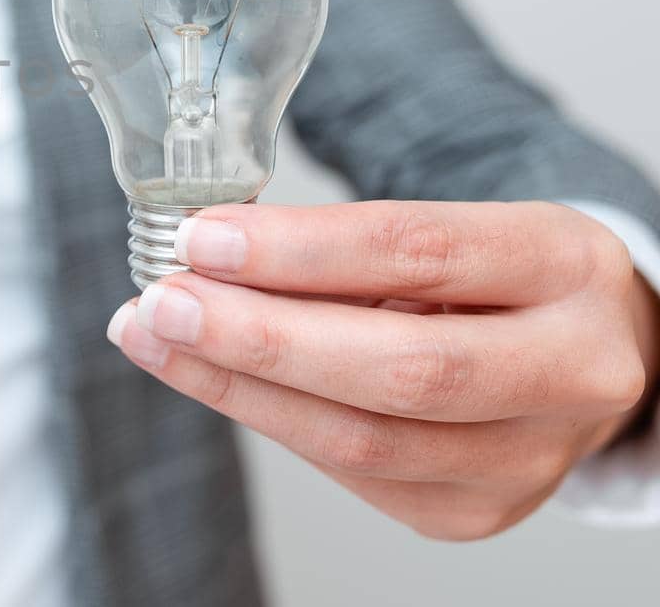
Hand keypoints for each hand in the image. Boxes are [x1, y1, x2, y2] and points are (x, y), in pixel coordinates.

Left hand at [107, 200, 659, 539]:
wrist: (589, 356)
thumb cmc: (501, 279)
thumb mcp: (453, 229)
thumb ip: (345, 245)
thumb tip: (206, 253)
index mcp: (564, 267)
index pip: (419, 252)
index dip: (299, 251)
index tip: (203, 238)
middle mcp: (570, 372)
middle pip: (400, 369)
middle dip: (260, 338)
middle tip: (162, 302)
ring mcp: (528, 459)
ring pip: (363, 440)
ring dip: (237, 387)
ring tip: (153, 337)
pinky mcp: (476, 512)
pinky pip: (349, 472)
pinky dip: (267, 418)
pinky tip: (210, 377)